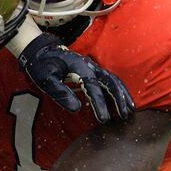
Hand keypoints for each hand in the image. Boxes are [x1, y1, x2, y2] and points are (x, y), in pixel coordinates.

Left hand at [18, 33, 134, 122]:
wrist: (41, 49)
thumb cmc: (42, 65)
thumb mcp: (46, 79)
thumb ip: (60, 93)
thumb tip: (76, 109)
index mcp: (79, 68)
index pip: (93, 89)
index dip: (100, 105)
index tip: (105, 120)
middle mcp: (90, 66)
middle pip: (110, 82)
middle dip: (119, 99)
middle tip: (125, 116)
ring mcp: (92, 66)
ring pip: (113, 79)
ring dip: (123, 94)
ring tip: (130, 110)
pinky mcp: (92, 69)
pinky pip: (109, 79)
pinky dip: (118, 89)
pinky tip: (121, 100)